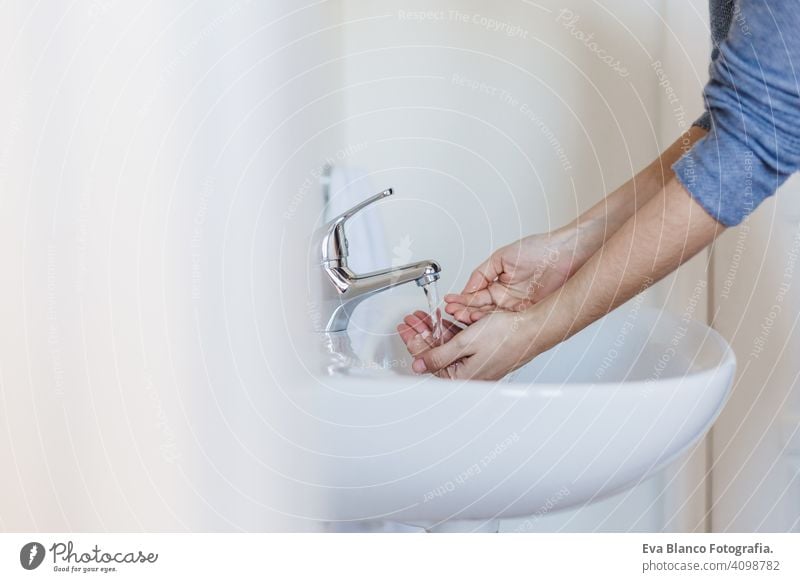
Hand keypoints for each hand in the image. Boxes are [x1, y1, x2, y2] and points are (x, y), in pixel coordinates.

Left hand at [407, 310, 542, 380]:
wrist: (533, 328)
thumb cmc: (508, 336)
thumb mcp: (465, 343)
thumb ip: (439, 355)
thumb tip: (419, 366)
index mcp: (464, 376)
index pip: (429, 360)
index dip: (414, 342)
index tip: (405, 329)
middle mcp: (470, 373)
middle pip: (436, 352)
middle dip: (421, 333)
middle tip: (410, 321)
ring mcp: (477, 362)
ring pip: (448, 345)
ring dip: (434, 330)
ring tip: (423, 317)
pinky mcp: (484, 352)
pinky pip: (461, 342)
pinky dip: (450, 330)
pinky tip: (443, 320)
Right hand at [445, 228, 578, 323]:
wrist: (567, 253)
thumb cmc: (541, 249)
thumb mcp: (502, 257)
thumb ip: (482, 273)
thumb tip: (467, 287)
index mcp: (499, 284)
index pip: (475, 296)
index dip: (462, 300)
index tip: (449, 303)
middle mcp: (507, 298)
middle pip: (481, 310)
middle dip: (465, 311)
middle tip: (452, 313)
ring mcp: (518, 308)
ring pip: (492, 318)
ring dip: (476, 319)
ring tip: (463, 317)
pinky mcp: (530, 314)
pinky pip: (509, 322)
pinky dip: (496, 323)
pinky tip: (484, 323)